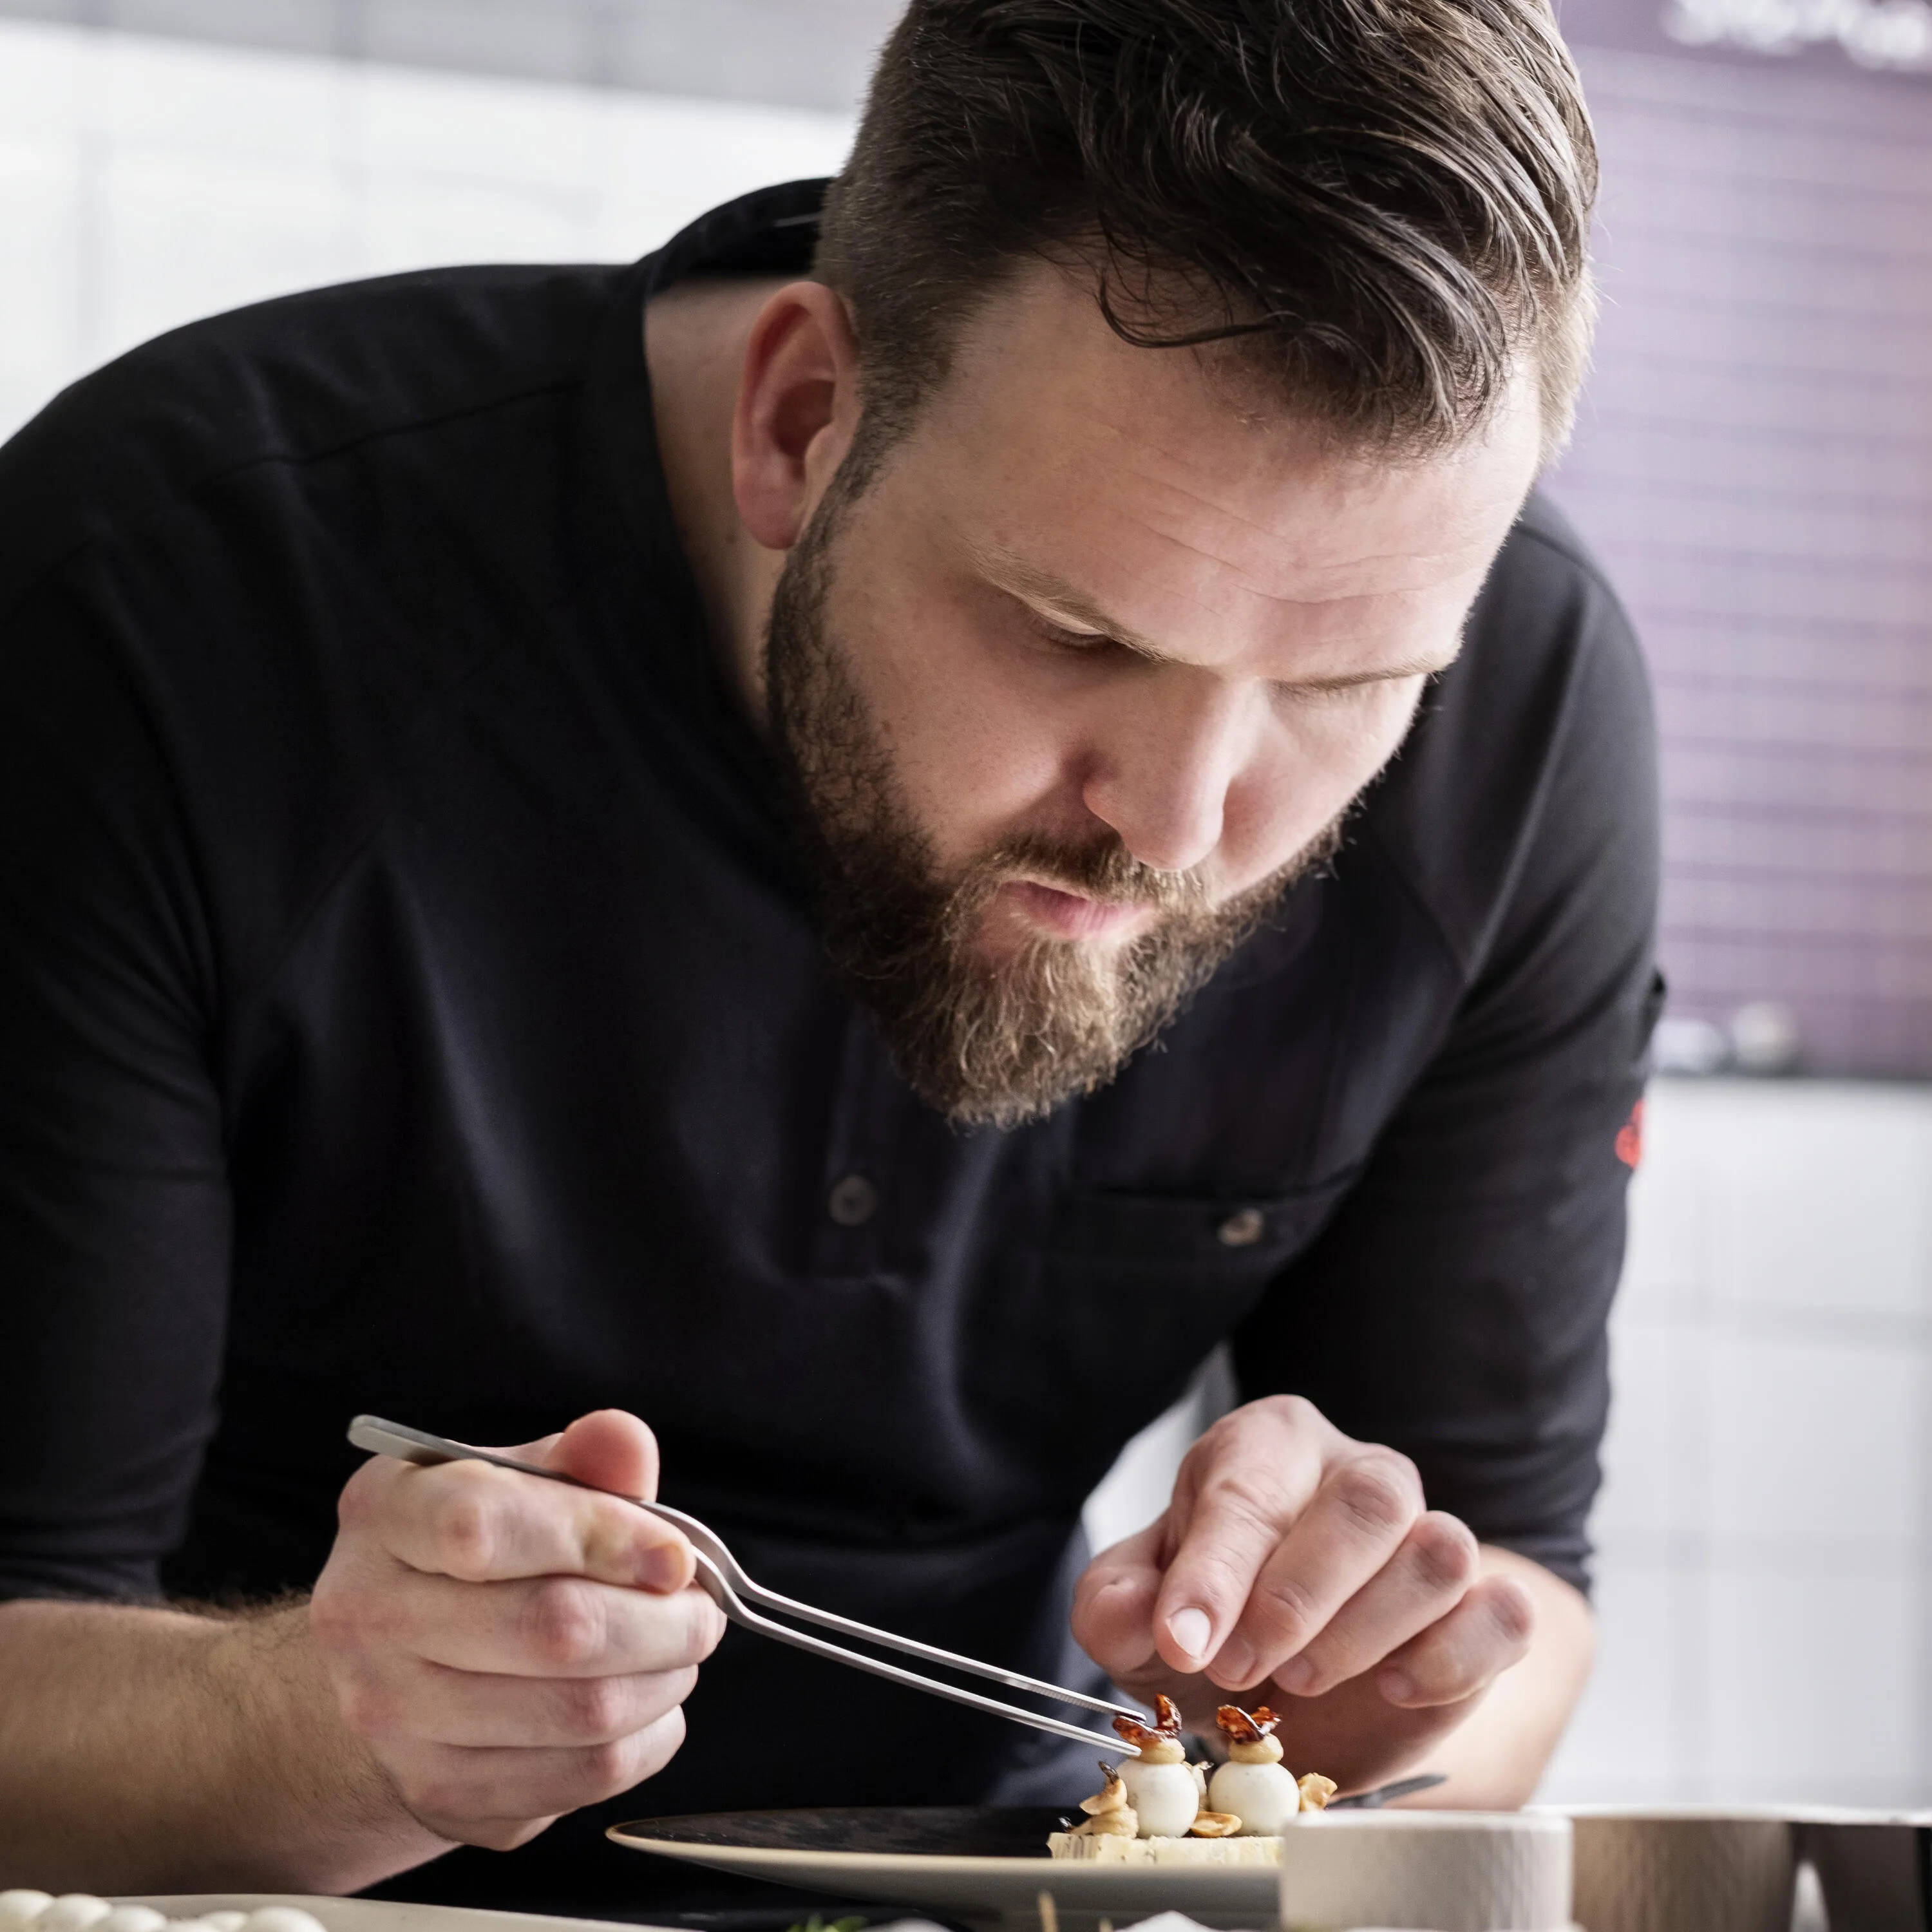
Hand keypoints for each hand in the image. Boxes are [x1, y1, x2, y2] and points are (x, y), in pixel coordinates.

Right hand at [310, 1410, 724, 1849]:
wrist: (390, 1666)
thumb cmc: (477, 1556)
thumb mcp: (518, 1481)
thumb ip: (582, 1459)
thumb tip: (626, 1445)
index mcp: (386, 1513)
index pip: (485, 1527)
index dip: (602, 1537)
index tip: (673, 1554)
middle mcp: (368, 1618)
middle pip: (555, 1629)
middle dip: (663, 1619)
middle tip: (700, 1608)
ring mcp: (393, 1719)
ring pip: (583, 1711)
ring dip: (665, 1678)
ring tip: (679, 1649)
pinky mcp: (442, 1793)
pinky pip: (585, 1775)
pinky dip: (647, 1737)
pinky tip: (648, 1701)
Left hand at [1071, 1396, 1534, 1794]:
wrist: (1287, 1699)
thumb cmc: (1212, 1629)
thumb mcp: (1135, 1617)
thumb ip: (1116, 1607)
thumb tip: (1141, 1616)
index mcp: (1268, 1446)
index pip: (1252, 1488)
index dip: (1215, 1571)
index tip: (1184, 1639)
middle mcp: (1358, 1474)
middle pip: (1368, 1500)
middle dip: (1297, 1598)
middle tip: (1240, 1667)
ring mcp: (1430, 1537)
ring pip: (1439, 1551)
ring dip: (1365, 1631)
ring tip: (1302, 1679)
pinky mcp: (1483, 1611)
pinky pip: (1504, 1614)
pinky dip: (1452, 1660)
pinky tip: (1393, 1687)